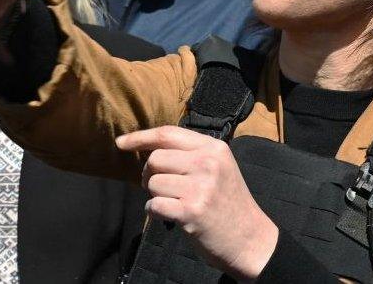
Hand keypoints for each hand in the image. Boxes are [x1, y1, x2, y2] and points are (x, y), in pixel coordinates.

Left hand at [116, 126, 277, 281]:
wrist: (251, 240)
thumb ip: (189, 154)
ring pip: (153, 183)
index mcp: (213, 148)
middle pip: (155, 158)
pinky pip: (154, 204)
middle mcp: (207, 164)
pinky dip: (154, 211)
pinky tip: (169, 215)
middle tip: (160, 187)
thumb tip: (148, 148)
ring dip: (155, 195)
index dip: (140, 137)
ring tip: (174, 203)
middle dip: (149, 174)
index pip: (167, 134)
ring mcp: (200, 188)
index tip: (121, 143)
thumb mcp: (219, 168)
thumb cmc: (228, 203)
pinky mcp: (191, 212)